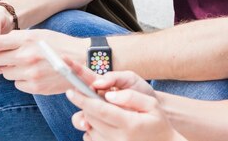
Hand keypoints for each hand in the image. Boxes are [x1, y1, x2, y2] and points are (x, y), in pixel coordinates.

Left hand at [0, 28, 85, 92]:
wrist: (83, 61)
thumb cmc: (60, 44)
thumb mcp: (39, 34)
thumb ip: (17, 39)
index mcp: (27, 39)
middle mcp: (26, 56)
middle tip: (1, 56)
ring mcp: (30, 73)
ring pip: (5, 73)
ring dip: (10, 69)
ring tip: (27, 64)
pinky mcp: (35, 86)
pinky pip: (17, 84)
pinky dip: (21, 79)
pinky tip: (35, 73)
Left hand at [67, 83, 184, 140]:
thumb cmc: (157, 122)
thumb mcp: (151, 104)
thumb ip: (130, 96)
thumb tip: (109, 95)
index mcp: (129, 124)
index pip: (100, 110)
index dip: (83, 100)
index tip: (70, 91)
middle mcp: (119, 139)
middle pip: (91, 118)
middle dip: (86, 104)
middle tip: (89, 95)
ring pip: (89, 129)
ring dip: (89, 117)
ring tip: (102, 111)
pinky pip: (90, 139)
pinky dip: (91, 129)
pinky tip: (103, 124)